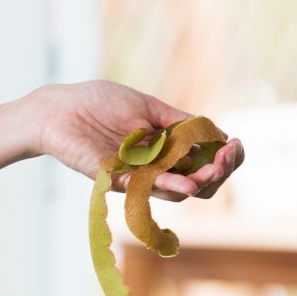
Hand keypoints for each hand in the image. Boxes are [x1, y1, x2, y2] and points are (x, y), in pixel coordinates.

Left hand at [27, 80, 244, 201]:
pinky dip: (167, 185)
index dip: (225, 159)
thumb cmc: (99, 103)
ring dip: (199, 182)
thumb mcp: (148, 107)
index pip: (203, 165)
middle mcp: (153, 168)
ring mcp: (134, 177)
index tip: (235, 144)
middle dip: (218, 173)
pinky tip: (186, 183)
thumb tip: (217, 134)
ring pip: (175, 192)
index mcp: (165, 150)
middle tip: (227, 157)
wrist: (60, 108)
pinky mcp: (113, 180)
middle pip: (196, 185)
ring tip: (213, 171)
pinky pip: (144, 189)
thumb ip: (180, 122)